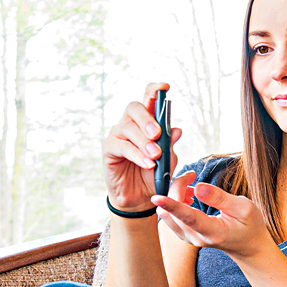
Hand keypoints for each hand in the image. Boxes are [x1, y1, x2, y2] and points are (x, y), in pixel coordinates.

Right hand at [102, 82, 182, 210]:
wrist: (140, 199)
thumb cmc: (154, 176)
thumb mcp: (168, 162)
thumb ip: (171, 146)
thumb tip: (177, 130)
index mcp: (147, 122)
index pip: (148, 99)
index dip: (154, 90)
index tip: (165, 87)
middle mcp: (131, 124)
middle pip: (134, 108)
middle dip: (147, 118)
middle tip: (158, 134)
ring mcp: (118, 135)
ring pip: (127, 127)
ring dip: (144, 141)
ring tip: (155, 156)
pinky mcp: (109, 149)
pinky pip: (121, 146)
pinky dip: (136, 154)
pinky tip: (147, 163)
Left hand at [151, 175, 273, 260]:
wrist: (247, 246)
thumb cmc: (249, 225)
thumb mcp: (244, 208)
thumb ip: (219, 198)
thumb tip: (198, 187)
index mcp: (213, 232)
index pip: (188, 217)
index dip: (172, 205)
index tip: (156, 197)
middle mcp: (196, 238)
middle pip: (173, 212)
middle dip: (177, 188)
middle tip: (192, 175)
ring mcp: (189, 238)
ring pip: (168, 214)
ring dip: (174, 195)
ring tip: (192, 186)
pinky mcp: (185, 235)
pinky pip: (170, 217)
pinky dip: (174, 202)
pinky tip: (188, 195)